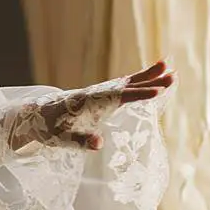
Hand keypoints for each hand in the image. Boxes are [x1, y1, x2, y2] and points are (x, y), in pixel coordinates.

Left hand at [8, 60, 173, 151]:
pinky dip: (136, 82)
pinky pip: (121, 87)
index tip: (158, 91)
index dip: (138, 94)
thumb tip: (100, 143)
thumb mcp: (62, 140)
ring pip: (125, 83)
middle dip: (149, 80)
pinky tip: (148, 80)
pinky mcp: (100, 97)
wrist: (37, 117)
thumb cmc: (49, 129)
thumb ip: (81, 141)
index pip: (118, 97)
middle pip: (126, 85)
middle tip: (173, 73)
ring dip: (146, 76)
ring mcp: (99, 94)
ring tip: (168, 66)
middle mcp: (96, 93)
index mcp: (88, 102)